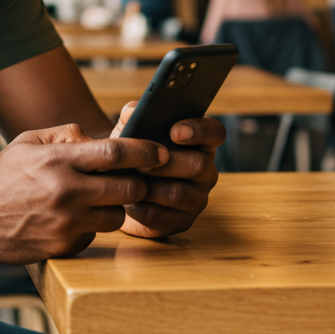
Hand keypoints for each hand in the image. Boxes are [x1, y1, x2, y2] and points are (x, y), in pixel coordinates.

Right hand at [0, 123, 168, 264]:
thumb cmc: (1, 179)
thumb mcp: (27, 143)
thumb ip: (65, 135)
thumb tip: (97, 136)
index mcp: (58, 160)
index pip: (116, 152)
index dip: (145, 151)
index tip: (160, 151)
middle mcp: (66, 192)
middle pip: (128, 187)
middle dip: (139, 182)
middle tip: (136, 178)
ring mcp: (66, 222)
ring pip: (118, 216)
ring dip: (116, 207)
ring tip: (97, 199)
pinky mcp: (64, 247)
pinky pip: (96, 234)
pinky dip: (92, 225)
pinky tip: (73, 218)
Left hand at [110, 102, 224, 237]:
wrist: (118, 188)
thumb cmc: (132, 155)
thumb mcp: (130, 131)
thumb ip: (132, 115)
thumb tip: (133, 110)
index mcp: (200, 143)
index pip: (215, 132)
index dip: (200, 130)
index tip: (175, 131)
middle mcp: (205, 171)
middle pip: (199, 165)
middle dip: (168, 163)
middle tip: (141, 163)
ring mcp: (196, 199)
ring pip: (179, 194)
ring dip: (151, 187)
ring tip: (130, 181)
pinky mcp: (180, 223)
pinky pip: (163, 218)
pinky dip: (141, 209)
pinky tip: (127, 202)